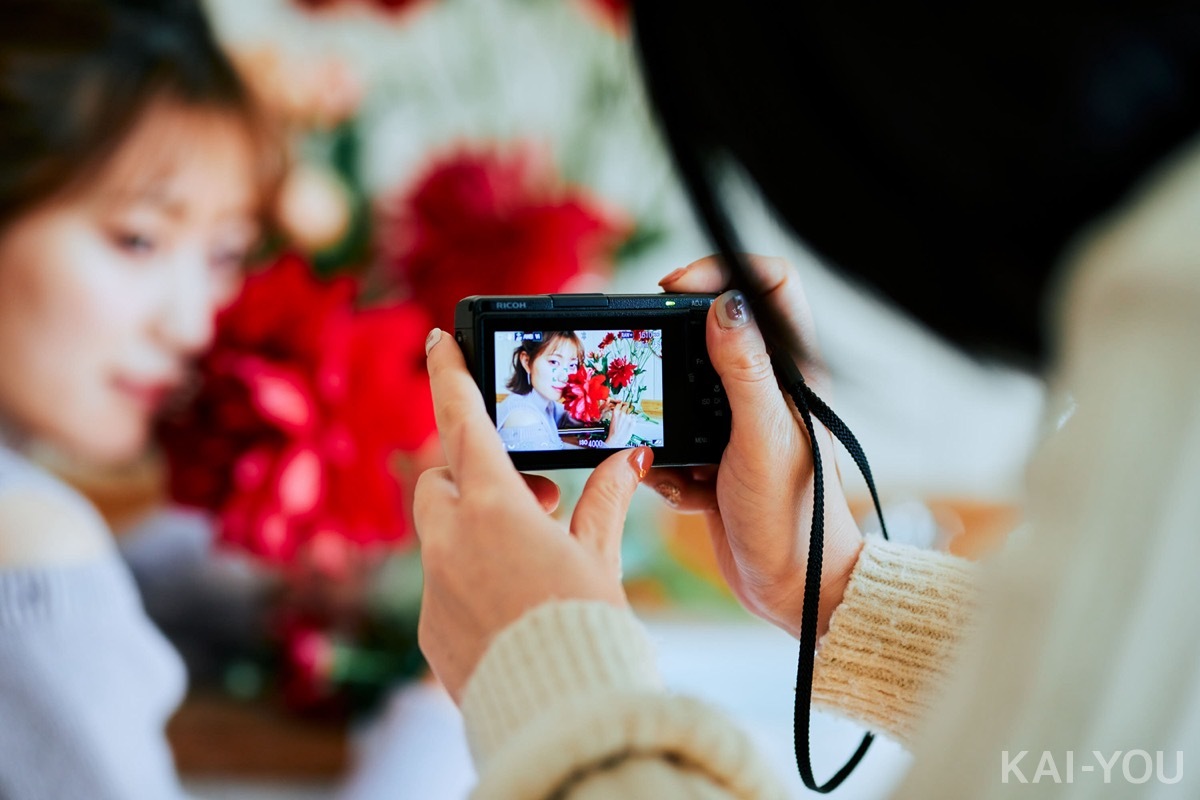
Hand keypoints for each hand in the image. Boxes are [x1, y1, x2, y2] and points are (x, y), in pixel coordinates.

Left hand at [414, 330, 653, 700]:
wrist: (561, 715)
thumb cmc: (588, 630)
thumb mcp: (599, 558)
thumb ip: (606, 501)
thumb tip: (629, 459)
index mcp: (495, 508)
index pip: (463, 420)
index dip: (450, 374)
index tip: (437, 341)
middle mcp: (450, 541)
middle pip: (443, 479)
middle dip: (478, 475)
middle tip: (537, 495)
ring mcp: (432, 587)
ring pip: (439, 532)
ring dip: (475, 527)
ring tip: (531, 554)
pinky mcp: (429, 629)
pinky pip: (441, 583)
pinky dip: (470, 577)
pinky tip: (514, 604)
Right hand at [604, 400, 637, 447]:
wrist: (616, 440)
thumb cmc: (613, 432)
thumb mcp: (612, 420)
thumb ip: (617, 414)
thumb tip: (620, 410)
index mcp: (616, 412)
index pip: (620, 403)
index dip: (621, 404)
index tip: (622, 405)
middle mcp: (622, 414)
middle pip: (626, 406)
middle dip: (626, 408)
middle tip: (625, 412)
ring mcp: (628, 418)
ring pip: (630, 412)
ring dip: (629, 414)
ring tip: (626, 420)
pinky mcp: (633, 422)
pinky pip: (634, 418)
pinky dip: (632, 420)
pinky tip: (628, 424)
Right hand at [650, 256, 862, 639]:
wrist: (790, 590)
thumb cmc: (793, 517)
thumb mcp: (763, 437)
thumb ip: (744, 369)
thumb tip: (724, 304)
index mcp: (789, 371)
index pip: (768, 285)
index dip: (724, 272)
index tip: (676, 290)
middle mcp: (765, 389)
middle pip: (711, 332)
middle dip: (672, 354)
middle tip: (646, 368)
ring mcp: (738, 424)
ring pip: (682, 389)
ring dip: (664, 419)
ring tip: (671, 452)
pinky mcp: (715, 457)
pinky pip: (672, 437)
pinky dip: (666, 462)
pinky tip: (684, 488)